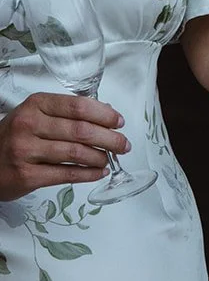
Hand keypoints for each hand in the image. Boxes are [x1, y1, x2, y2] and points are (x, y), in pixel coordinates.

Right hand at [0, 92, 129, 200]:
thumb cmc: (14, 136)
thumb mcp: (34, 115)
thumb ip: (65, 112)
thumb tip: (105, 112)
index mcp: (35, 105)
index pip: (78, 106)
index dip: (104, 114)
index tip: (119, 122)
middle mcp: (29, 125)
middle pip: (81, 130)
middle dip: (109, 138)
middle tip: (123, 145)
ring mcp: (26, 151)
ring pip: (75, 153)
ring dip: (99, 157)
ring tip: (109, 159)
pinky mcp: (26, 176)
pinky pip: (65, 174)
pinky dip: (87, 174)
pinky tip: (98, 173)